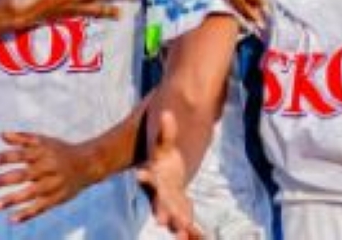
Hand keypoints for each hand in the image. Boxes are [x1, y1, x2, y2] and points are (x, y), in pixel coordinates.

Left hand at [0, 132, 95, 223]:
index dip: (6, 157)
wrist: (88, 164)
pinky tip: (11, 219)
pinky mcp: (58, 199)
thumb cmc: (60, 150)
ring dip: (11, 200)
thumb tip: (1, 135)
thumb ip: (22, 138)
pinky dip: (27, 214)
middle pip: (23, 175)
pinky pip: (41, 208)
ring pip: (30, 194)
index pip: (22, 154)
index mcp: (43, 152)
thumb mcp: (44, 141)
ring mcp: (53, 185)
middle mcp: (48, 168)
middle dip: (3, 181)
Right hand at [137, 111, 202, 239]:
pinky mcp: (180, 209)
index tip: (141, 177)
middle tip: (164, 221)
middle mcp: (159, 192)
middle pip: (160, 202)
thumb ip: (166, 132)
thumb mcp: (164, 146)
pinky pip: (186, 221)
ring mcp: (170, 203)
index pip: (149, 177)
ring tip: (184, 235)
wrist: (165, 170)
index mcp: (154, 175)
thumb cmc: (164, 157)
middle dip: (163, 210)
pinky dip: (193, 230)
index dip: (146, 179)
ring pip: (174, 215)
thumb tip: (167, 114)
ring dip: (179, 225)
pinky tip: (200, 237)